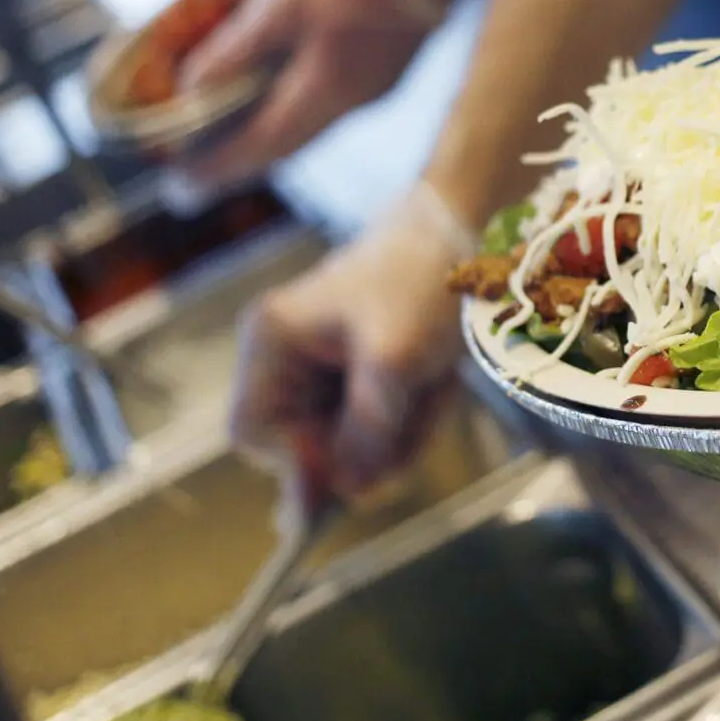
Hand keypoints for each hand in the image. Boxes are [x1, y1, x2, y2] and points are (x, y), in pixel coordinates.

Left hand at [163, 0, 446, 200]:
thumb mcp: (280, 3)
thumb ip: (236, 46)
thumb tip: (191, 86)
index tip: (184, 188)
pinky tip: (278, 101)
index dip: (219, 168)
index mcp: (322, 93)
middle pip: (284, 147)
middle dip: (239, 162)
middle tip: (199, 176)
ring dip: (266, 140)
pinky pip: (326, 108)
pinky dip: (292, 114)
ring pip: (307, 129)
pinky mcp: (382, 74)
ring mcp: (370, 92)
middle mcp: (347, 106)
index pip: (261, 146)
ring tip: (231, 144)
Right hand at [231, 182, 475, 501]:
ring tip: (434, 385)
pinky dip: (414, 418)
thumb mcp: (394, 361)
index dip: (299, 460)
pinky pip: (381, 429)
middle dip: (368, 446)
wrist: (466, 230)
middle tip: (417, 415)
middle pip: (307, 446)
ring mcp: (324, 370)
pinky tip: (438, 384)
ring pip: (351, 445)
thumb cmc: (420, 279)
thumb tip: (348, 489)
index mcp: (272, 341)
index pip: (253, 432)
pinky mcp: (361, 378)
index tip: (357, 463)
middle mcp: (286, 358)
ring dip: (401, 432)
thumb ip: (365, 430)